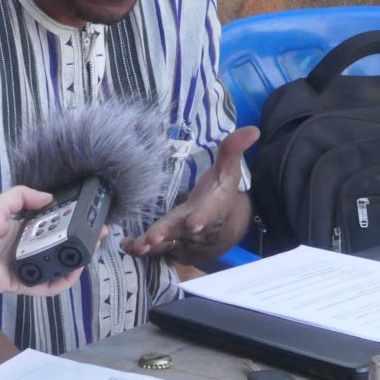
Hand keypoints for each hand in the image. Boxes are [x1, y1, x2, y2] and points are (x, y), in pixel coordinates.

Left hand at [0, 186, 87, 297]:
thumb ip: (21, 197)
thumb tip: (49, 197)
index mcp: (16, 229)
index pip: (49, 226)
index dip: (68, 222)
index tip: (86, 215)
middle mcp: (22, 248)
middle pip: (56, 247)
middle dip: (78, 241)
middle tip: (98, 233)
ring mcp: (22, 267)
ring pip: (54, 267)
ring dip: (74, 261)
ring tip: (89, 249)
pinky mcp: (19, 284)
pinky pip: (44, 286)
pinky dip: (61, 282)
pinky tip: (74, 271)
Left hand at [122, 125, 259, 259]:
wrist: (224, 228)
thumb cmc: (221, 195)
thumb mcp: (228, 172)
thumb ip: (233, 151)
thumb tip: (252, 129)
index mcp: (212, 209)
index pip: (209, 214)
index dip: (202, 219)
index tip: (194, 224)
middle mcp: (196, 228)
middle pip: (181, 232)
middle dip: (167, 234)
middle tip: (152, 238)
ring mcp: (183, 240)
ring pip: (167, 245)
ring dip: (151, 246)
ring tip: (137, 246)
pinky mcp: (171, 246)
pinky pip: (156, 250)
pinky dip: (141, 249)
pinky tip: (127, 245)